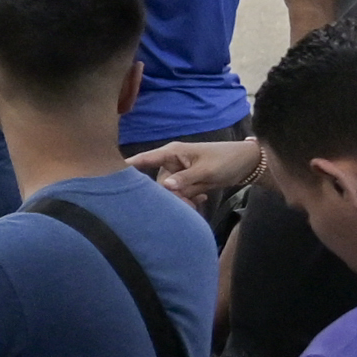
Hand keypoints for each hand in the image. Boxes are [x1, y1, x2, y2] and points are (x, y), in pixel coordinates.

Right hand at [132, 135, 261, 206]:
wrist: (248, 164)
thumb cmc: (226, 160)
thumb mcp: (206, 170)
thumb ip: (184, 180)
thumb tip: (164, 187)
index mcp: (172, 153)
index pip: (144, 159)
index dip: (126, 167)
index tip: (107, 175)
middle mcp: (171, 162)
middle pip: (157, 183)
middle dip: (169, 195)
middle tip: (186, 203)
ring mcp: (179, 172)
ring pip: (169, 191)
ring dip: (181, 199)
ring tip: (198, 200)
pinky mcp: (187, 181)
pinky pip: (180, 194)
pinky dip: (188, 198)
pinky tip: (202, 197)